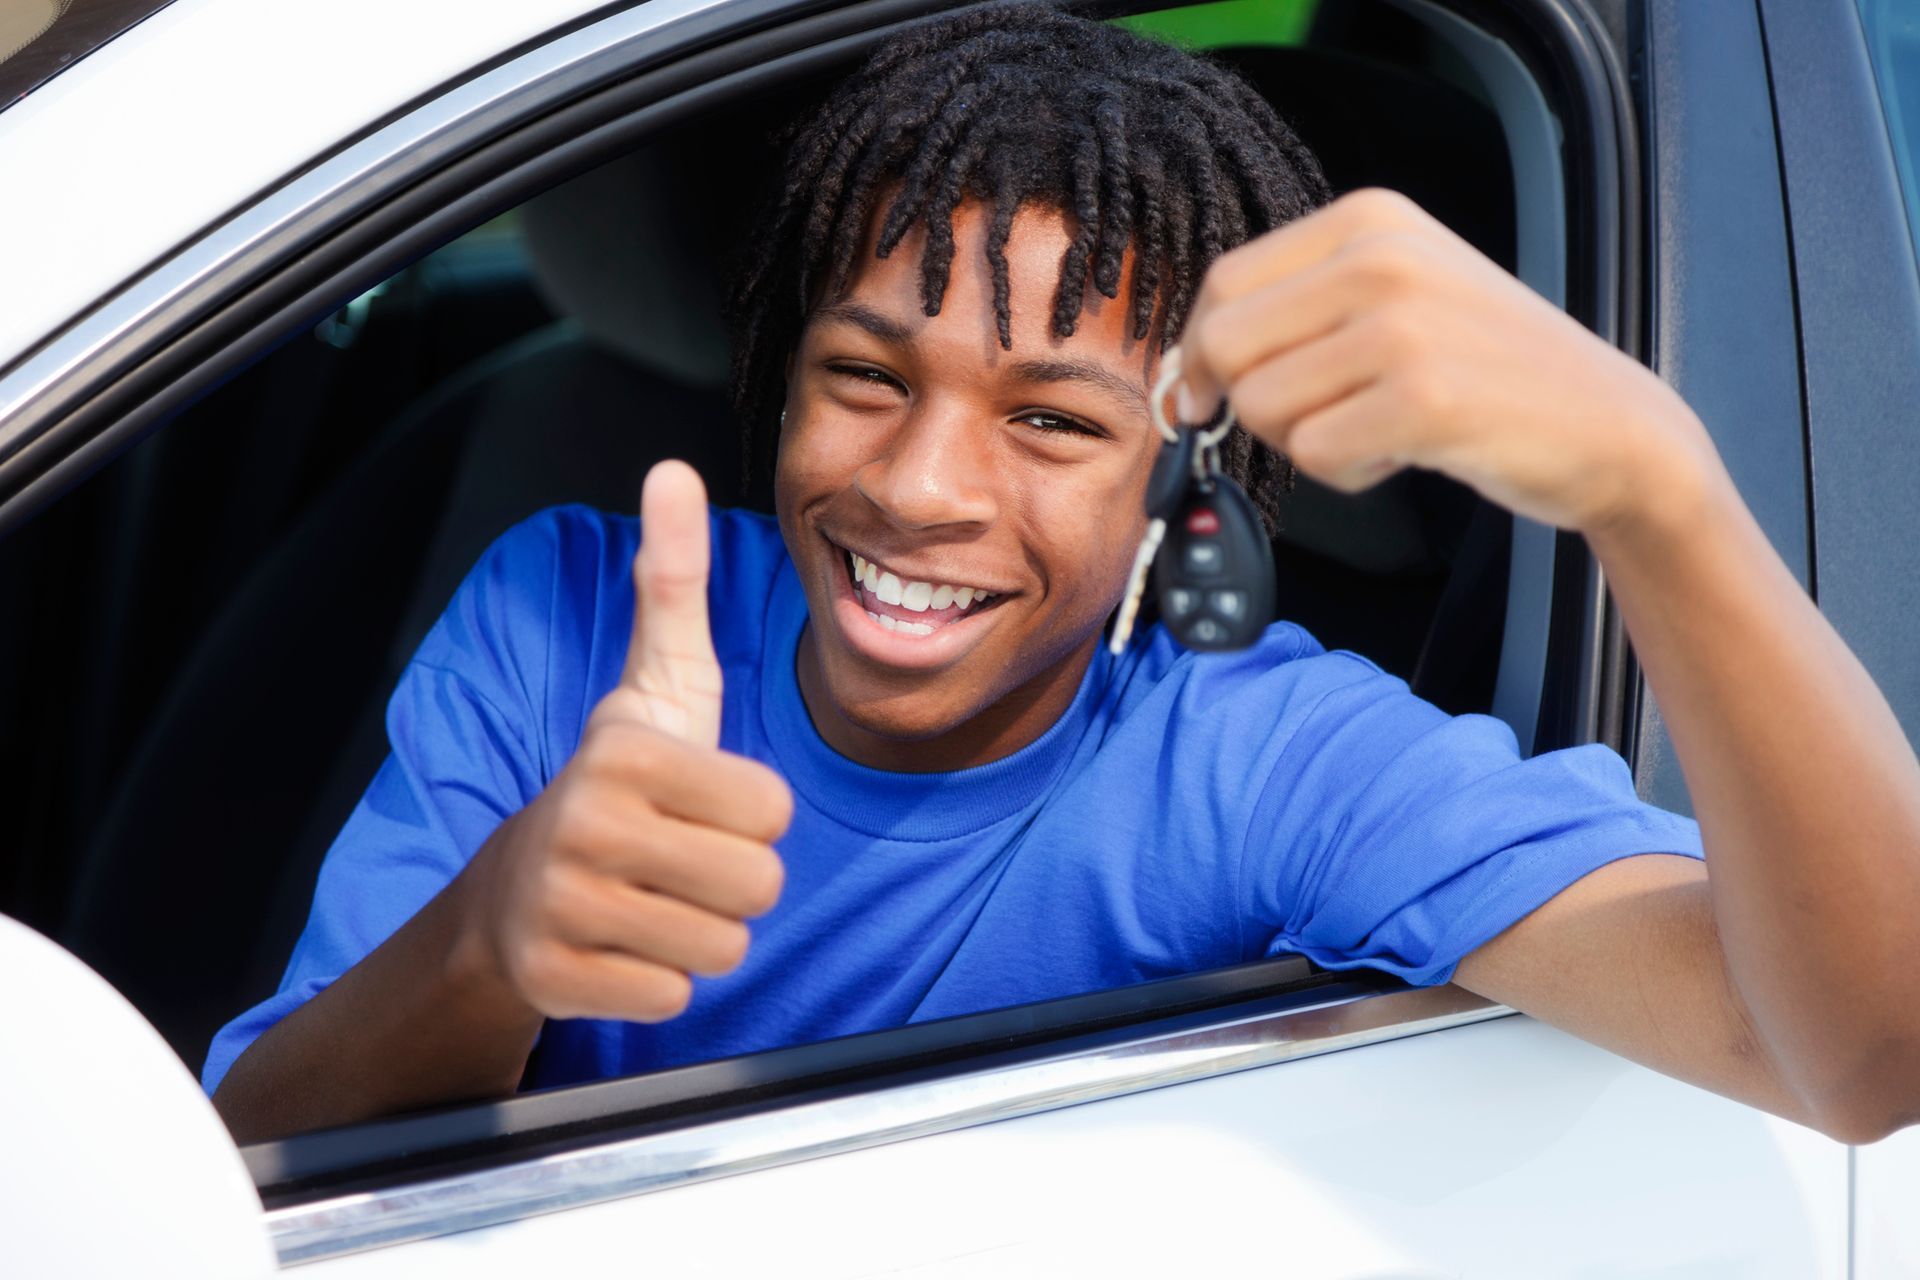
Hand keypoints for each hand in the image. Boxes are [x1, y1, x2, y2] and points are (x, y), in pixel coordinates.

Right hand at [461, 461, 791, 1022]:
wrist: (516, 889)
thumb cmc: (620, 780)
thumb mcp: (658, 682)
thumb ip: (674, 582)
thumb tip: (672, 469)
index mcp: (623, 751)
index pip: (773, 810)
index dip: (754, 814)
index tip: (701, 802)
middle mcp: (583, 825)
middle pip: (757, 885)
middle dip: (735, 879)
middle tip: (681, 857)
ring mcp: (561, 907)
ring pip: (723, 948)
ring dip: (703, 931)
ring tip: (653, 896)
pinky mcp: (555, 980)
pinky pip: (676, 997)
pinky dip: (661, 980)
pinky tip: (623, 942)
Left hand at [1175, 189, 1720, 533]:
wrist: (1610, 425)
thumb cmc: (1492, 371)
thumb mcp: (1401, 297)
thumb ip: (1299, 311)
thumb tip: (1187, 372)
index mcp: (1369, 220)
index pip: (1224, 283)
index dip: (1199, 353)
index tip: (1208, 395)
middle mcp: (1381, 259)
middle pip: (1225, 346)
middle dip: (1248, 403)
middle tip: (1312, 421)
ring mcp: (1402, 326)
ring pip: (1263, 406)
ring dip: (1309, 441)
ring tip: (1382, 427)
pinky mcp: (1422, 398)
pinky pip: (1314, 453)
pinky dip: (1347, 473)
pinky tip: (1404, 452)